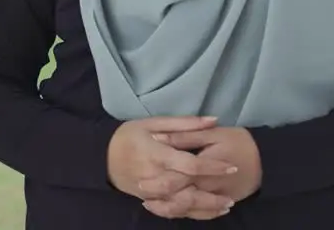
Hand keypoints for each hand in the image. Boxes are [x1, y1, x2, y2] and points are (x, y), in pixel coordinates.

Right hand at [107, 116, 238, 219]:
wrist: (101, 158)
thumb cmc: (129, 135)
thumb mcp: (153, 123)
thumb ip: (185, 123)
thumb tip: (213, 120)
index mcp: (157, 154)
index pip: (189, 164)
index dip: (212, 167)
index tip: (231, 166)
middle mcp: (154, 176)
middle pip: (186, 191)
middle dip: (211, 196)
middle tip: (233, 197)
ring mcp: (150, 192)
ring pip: (180, 206)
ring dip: (204, 208)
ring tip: (225, 206)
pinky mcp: (149, 201)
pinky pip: (171, 211)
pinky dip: (190, 213)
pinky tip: (206, 212)